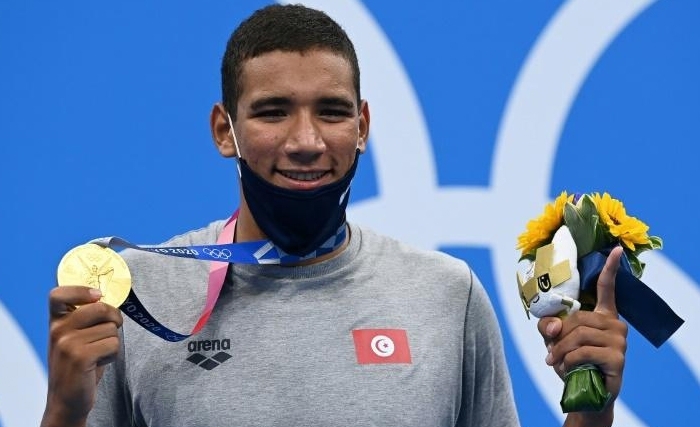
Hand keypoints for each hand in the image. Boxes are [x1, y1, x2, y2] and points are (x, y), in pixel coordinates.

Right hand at [41, 286, 122, 426]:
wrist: (67, 399)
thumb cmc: (79, 364)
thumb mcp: (75, 337)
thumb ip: (86, 318)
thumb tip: (111, 299)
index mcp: (55, 322)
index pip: (58, 294)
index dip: (81, 290)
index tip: (97, 295)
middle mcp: (58, 330)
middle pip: (100, 308)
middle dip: (114, 318)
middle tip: (112, 329)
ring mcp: (67, 343)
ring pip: (111, 328)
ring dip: (112, 342)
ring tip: (98, 354)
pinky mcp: (80, 357)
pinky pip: (113, 344)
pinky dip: (113, 354)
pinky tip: (99, 363)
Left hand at [538, 246, 627, 425]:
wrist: (587, 395)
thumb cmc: (573, 362)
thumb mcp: (554, 341)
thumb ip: (548, 327)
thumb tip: (552, 325)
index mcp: (603, 315)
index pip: (607, 288)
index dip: (610, 269)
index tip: (615, 249)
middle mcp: (615, 324)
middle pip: (577, 319)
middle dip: (558, 336)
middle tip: (551, 353)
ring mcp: (619, 341)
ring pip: (578, 335)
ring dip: (560, 350)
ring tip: (556, 362)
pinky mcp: (617, 358)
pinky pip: (583, 351)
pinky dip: (569, 360)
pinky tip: (568, 368)